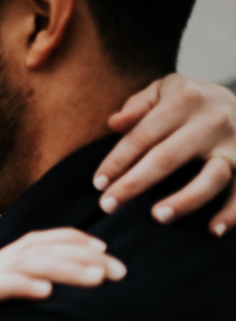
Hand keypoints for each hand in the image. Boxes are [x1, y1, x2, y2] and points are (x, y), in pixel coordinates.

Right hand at [0, 229, 125, 320]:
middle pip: (40, 248)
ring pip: (23, 263)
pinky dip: (20, 285)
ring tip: (96, 279)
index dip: (78, 244)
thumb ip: (26, 313)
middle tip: (120, 273)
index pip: (42, 243)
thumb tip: (65, 319)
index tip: (113, 259)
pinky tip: (46, 293)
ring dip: (63, 267)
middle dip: (83, 256)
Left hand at [93, 74, 235, 235]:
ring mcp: (235, 143)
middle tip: (107, 206)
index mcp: (185, 99)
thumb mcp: (165, 90)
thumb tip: (113, 123)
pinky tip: (213, 230)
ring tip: (157, 217)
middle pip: (167, 158)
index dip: (117, 161)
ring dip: (184, 200)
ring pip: (210, 177)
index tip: (98, 184)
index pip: (142, 135)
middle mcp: (212, 120)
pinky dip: (232, 212)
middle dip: (134, 184)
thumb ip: (138, 105)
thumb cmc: (191, 101)